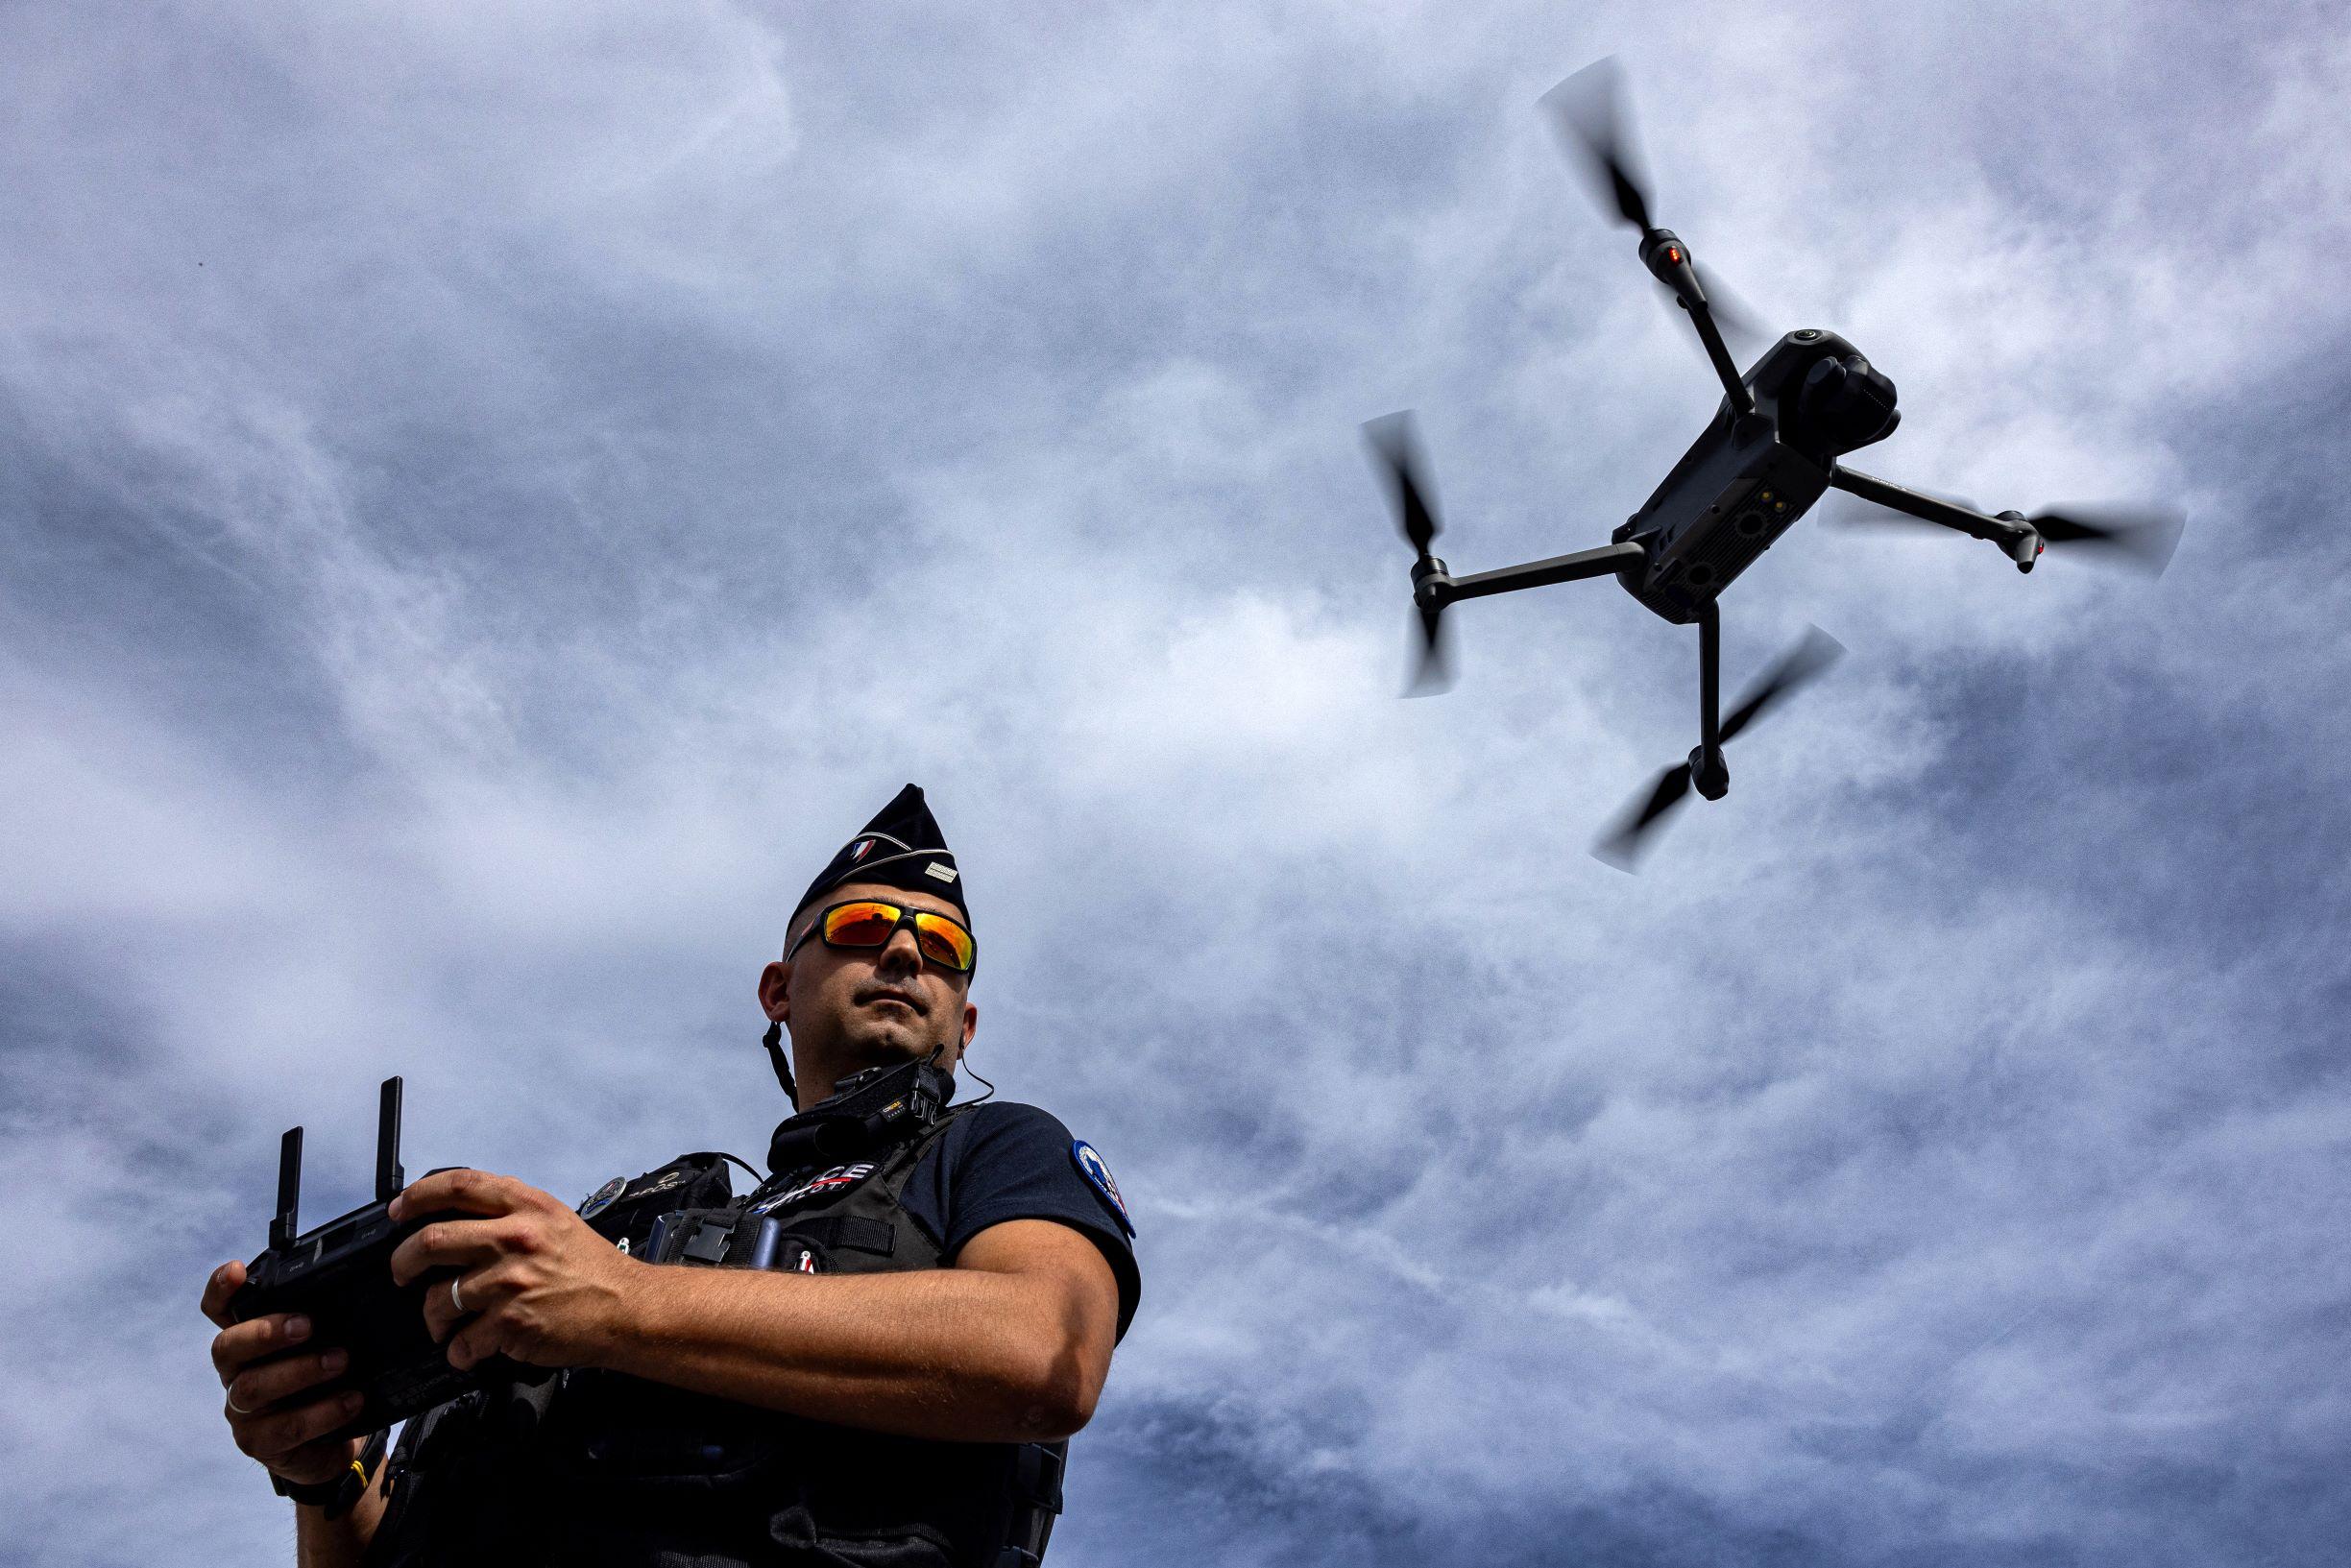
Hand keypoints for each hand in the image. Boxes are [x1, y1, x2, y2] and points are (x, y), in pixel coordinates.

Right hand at [202, 1260, 365, 1488]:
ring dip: (300, 1371)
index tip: (236, 1270)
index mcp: (248, 1343)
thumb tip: (356, 1284)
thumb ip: (325, 1319)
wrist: (334, 1443)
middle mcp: (236, 1374)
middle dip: (266, 1333)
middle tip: (308, 1325)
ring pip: (252, 1389)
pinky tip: (352, 1400)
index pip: (219, 1311)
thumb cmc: (326, 1382)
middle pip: (227, 1348)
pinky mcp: (262, 1445)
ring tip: (342, 1361)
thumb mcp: (326, 1346)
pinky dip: (322, 1413)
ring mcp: (244, 1412)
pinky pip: (284, 1429)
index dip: (220, 1291)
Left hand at [389, 1169, 640, 1372]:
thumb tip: (460, 1214)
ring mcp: (511, 1280)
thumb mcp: (557, 1221)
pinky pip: (461, 1341)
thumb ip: (513, 1212)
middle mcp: (516, 1238)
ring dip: (433, 1317)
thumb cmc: (592, 1269)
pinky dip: (459, 1351)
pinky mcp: (510, 1322)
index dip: (419, 1195)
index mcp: (528, 1207)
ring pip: (439, 1298)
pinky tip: (470, 1349)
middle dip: (404, 1262)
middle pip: (432, 1240)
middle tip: (403, 1273)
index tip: (400, 1210)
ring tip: (445, 1324)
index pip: (459, 1185)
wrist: (627, 1309)